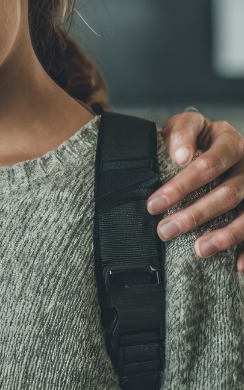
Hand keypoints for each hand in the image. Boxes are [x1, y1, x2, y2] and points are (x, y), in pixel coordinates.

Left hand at [149, 111, 243, 270]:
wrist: (213, 140)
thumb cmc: (196, 136)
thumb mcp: (187, 125)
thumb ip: (182, 133)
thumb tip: (181, 155)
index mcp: (230, 141)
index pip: (209, 164)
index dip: (182, 185)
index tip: (154, 204)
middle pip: (228, 194)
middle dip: (195, 215)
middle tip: (166, 230)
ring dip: (224, 236)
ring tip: (198, 250)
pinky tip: (236, 265)